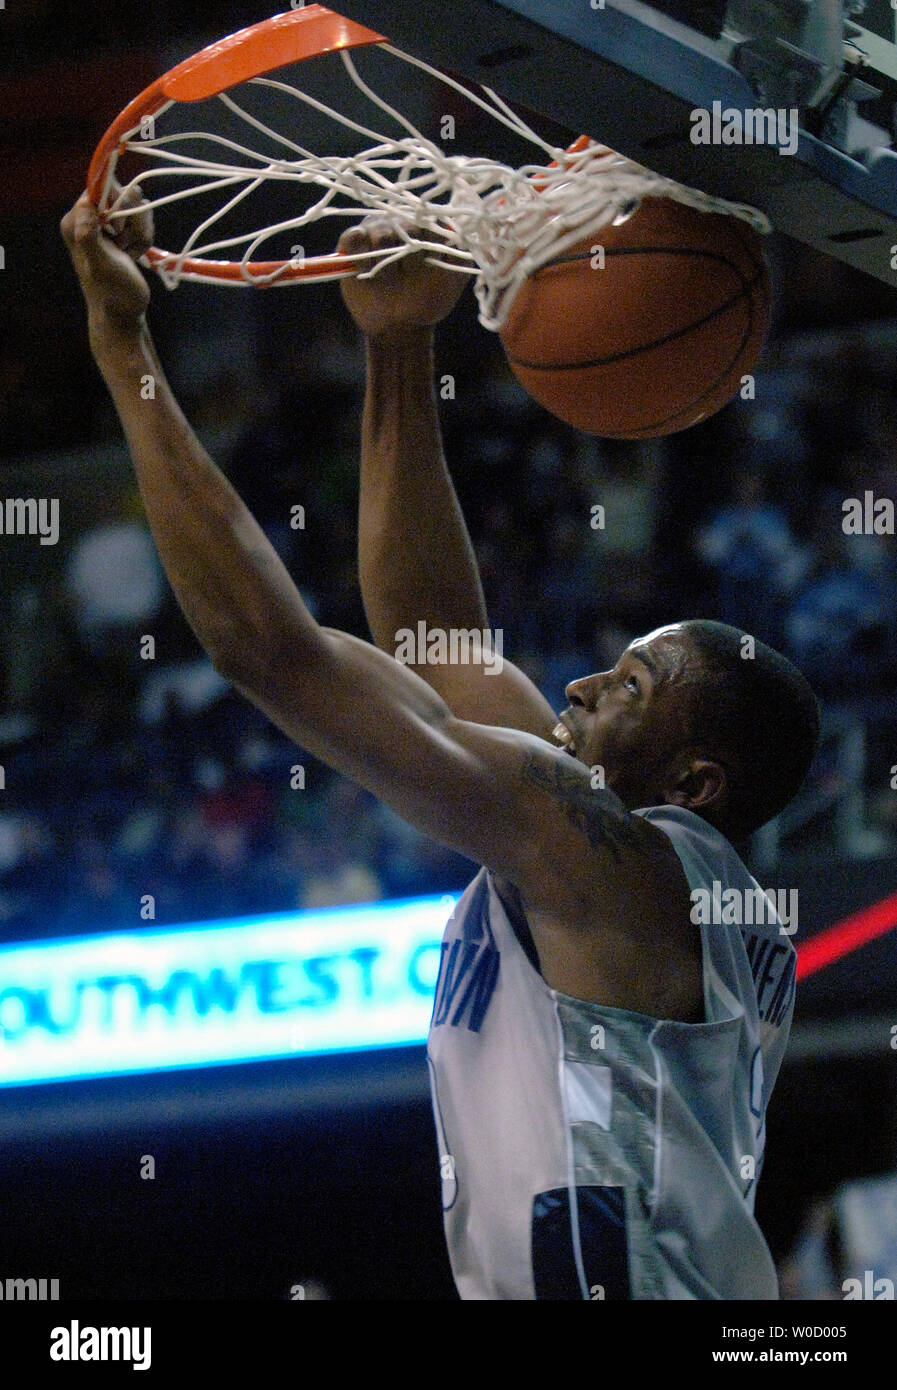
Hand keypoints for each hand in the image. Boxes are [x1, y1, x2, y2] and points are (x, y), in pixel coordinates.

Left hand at [60, 187, 153, 347]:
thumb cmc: (112, 293)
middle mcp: (87, 218)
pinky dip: (144, 237)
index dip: (118, 203)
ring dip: (141, 231)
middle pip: (121, 193)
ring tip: (131, 253)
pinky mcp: (120, 232)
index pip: (100, 188)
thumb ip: (88, 234)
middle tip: (126, 245)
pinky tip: (134, 255)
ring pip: (135, 206)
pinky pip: (141, 219)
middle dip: (133, 220)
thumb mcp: (99, 263)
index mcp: (75, 221)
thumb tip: (85, 205)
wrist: (123, 313)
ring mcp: (105, 224)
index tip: (120, 229)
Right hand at [338, 217, 467, 340]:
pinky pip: (353, 236)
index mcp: (426, 229)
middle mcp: (401, 224)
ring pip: (380, 230)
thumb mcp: (452, 281)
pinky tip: (366, 271)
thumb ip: (461, 255)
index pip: (431, 221)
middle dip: (409, 256)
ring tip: (387, 280)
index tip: (431, 266)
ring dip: (384, 260)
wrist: (398, 328)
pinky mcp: (352, 243)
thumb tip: (462, 233)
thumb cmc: (427, 302)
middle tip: (408, 276)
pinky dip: (360, 255)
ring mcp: (376, 231)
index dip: (430, 246)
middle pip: (406, 224)